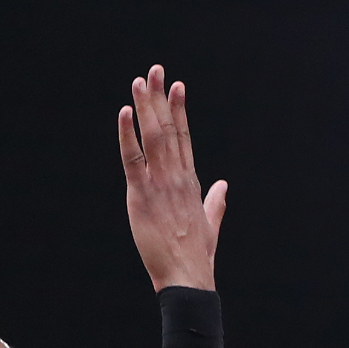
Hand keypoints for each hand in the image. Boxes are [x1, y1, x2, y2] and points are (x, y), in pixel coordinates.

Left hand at [120, 64, 226, 292]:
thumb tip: (224, 186)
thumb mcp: (210, 224)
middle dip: (161, 98)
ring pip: (152, 137)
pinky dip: (127, 135)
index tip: (177, 86)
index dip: (180, 110)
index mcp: (192, 181)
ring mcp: (160, 184)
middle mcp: (178, 176)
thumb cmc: (198, 256)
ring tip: (140, 81)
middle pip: (168, 129)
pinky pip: (132, 159)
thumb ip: (216, 202)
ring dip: (145, 107)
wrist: (188, 276)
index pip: (185, 137)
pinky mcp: (142, 196)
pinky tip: (124, 112)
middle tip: (155, 70)